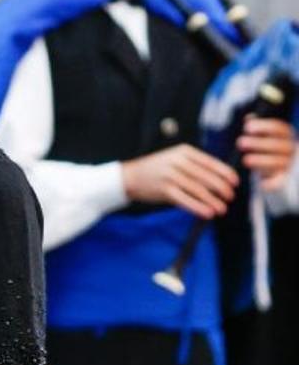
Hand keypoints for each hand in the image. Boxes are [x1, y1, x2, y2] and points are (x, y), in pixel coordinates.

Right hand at [121, 144, 238, 219]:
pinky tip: (207, 213)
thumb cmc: (156, 170)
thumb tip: (217, 179)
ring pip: (198, 189)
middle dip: (221, 188)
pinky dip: (198, 207)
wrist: (130, 177)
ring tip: (222, 208)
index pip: (210, 162)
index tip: (235, 182)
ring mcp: (171, 176)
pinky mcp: (164, 190)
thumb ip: (193, 166)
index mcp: (184, 152)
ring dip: (212, 200)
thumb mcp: (175, 160)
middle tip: (230, 197)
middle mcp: (178, 162)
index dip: (225, 172)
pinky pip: (185, 200)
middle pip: (206, 176)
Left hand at [236, 115, 296, 192]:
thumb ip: (257, 127)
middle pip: (277, 145)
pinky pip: (279, 182)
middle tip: (239, 142)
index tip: (247, 128)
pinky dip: (272, 183)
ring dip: (260, 161)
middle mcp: (291, 148)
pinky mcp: (284, 180)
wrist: (278, 172)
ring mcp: (289, 164)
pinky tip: (262, 183)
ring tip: (245, 160)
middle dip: (257, 143)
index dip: (263, 127)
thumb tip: (248, 118)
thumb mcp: (263, 138)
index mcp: (287, 135)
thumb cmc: (267, 151)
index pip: (279, 128)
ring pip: (277, 162)